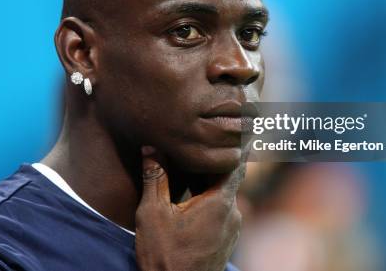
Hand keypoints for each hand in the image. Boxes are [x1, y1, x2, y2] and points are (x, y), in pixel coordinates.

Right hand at [135, 147, 244, 270]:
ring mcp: (233, 230)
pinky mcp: (227, 242)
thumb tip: (151, 147)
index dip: (232, 145)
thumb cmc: (165, 256)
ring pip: (224, 196)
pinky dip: (210, 201)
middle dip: (213, 163)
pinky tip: (192, 201)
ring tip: (193, 171)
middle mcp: (233, 213)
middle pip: (227, 178)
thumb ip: (155, 177)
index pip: (234, 163)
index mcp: (220, 202)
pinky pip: (222, 212)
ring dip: (210, 184)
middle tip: (203, 144)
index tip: (231, 129)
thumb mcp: (153, 213)